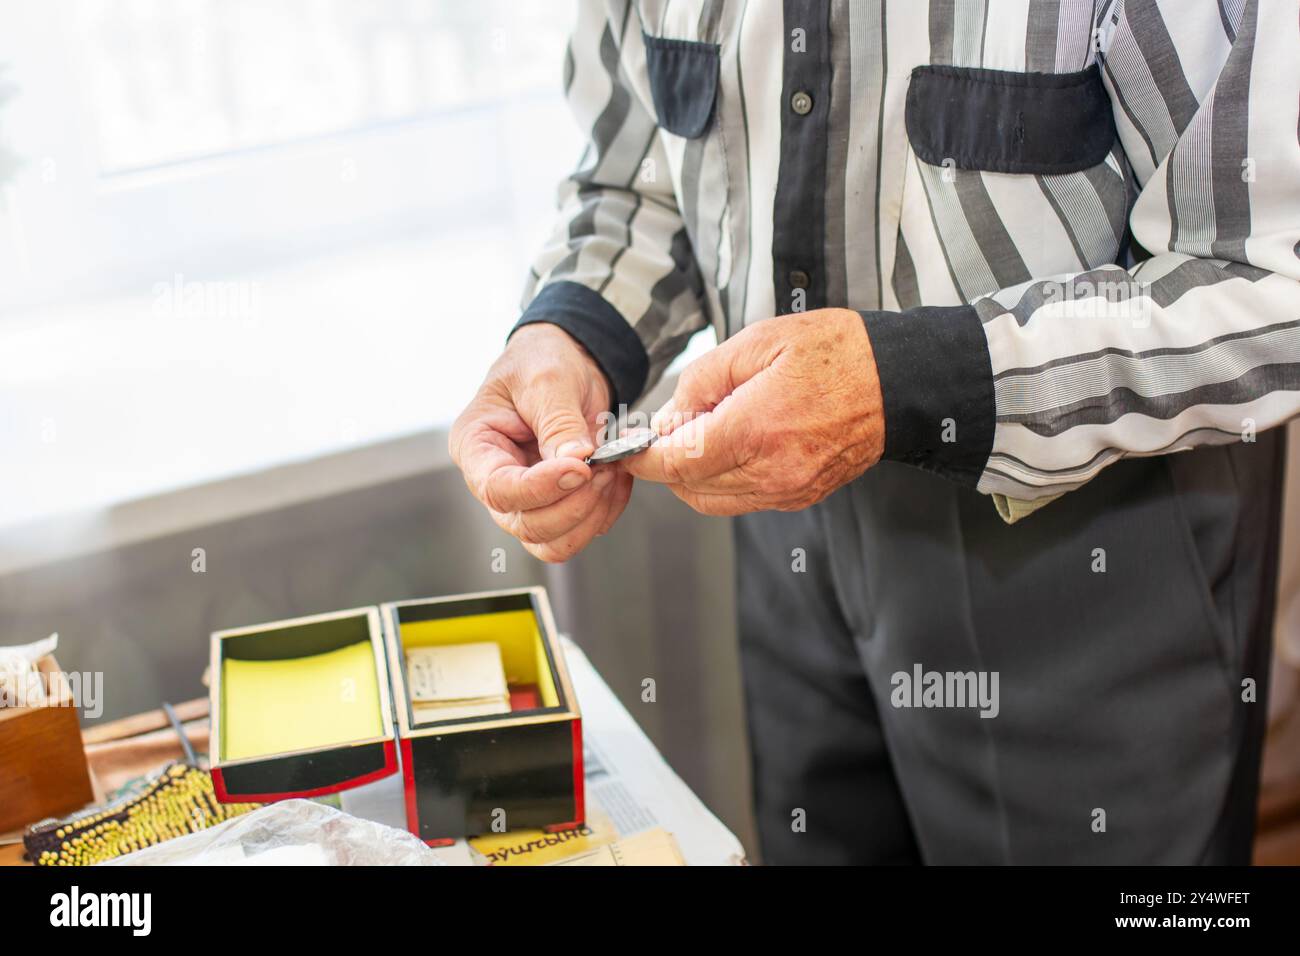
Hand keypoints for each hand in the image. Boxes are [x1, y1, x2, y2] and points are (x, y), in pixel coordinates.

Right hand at [449, 324, 632, 561]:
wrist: (568, 360)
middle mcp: (495, 480)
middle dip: (572, 505)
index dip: (540, 488)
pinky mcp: (557, 503)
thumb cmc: (543, 360)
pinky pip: (581, 530)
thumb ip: (558, 422)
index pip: (498, 489)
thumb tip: (575, 463)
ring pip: (552, 542)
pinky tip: (617, 475)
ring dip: (590, 515)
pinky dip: (607, 510)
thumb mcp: (548, 379)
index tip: (581, 468)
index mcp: (476, 447)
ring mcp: (526, 497)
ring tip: (611, 471)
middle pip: (526, 525)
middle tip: (602, 466)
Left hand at [622, 308, 883, 514]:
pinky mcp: (800, 496)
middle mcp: (770, 471)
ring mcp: (788, 490)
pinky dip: (725, 480)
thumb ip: (702, 381)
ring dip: (696, 474)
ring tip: (711, 430)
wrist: (896, 380)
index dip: (644, 457)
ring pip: (713, 500)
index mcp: (754, 431)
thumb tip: (671, 417)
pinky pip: (744, 501)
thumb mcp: (756, 342)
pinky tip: (737, 444)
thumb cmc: (835, 353)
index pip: (676, 463)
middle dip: (670, 461)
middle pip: (689, 487)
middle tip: (679, 423)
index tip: (628, 446)